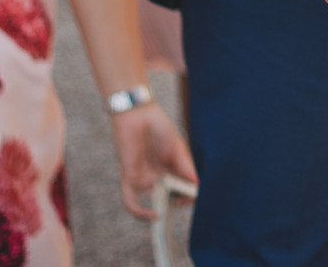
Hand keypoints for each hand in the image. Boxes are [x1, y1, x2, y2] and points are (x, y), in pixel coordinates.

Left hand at [110, 101, 197, 219]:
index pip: (181, 190)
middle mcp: (156, 177)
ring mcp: (143, 179)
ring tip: (176, 203)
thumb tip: (198, 187)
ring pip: (153, 202)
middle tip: (188, 200)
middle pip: (169, 199)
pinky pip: (130, 201)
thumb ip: (186, 167)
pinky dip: (139, 212)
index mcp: (170, 169)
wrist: (138, 113)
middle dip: (179, 202)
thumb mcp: (178, 148)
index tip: (197, 197)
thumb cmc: (158, 126)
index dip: (189, 196)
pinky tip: (155, 214)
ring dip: (165, 206)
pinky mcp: (129, 177)